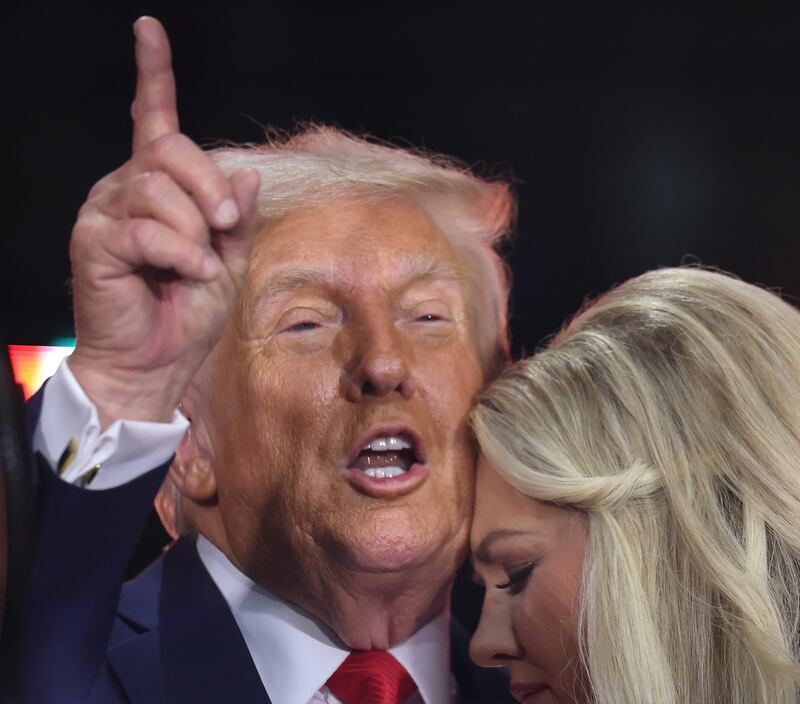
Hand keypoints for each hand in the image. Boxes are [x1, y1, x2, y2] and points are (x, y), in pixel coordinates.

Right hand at [68, 17, 259, 428]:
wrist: (157, 364)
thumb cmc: (187, 315)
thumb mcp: (228, 260)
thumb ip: (236, 217)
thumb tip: (247, 172)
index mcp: (158, 190)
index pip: (153, 121)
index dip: (153, 75)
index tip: (148, 29)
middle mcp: (125, 190)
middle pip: (170, 149)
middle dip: (209, 186)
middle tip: (225, 226)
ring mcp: (104, 214)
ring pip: (158, 188)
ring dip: (194, 230)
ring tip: (199, 266)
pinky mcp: (92, 242)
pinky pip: (144, 228)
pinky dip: (178, 253)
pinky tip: (186, 274)